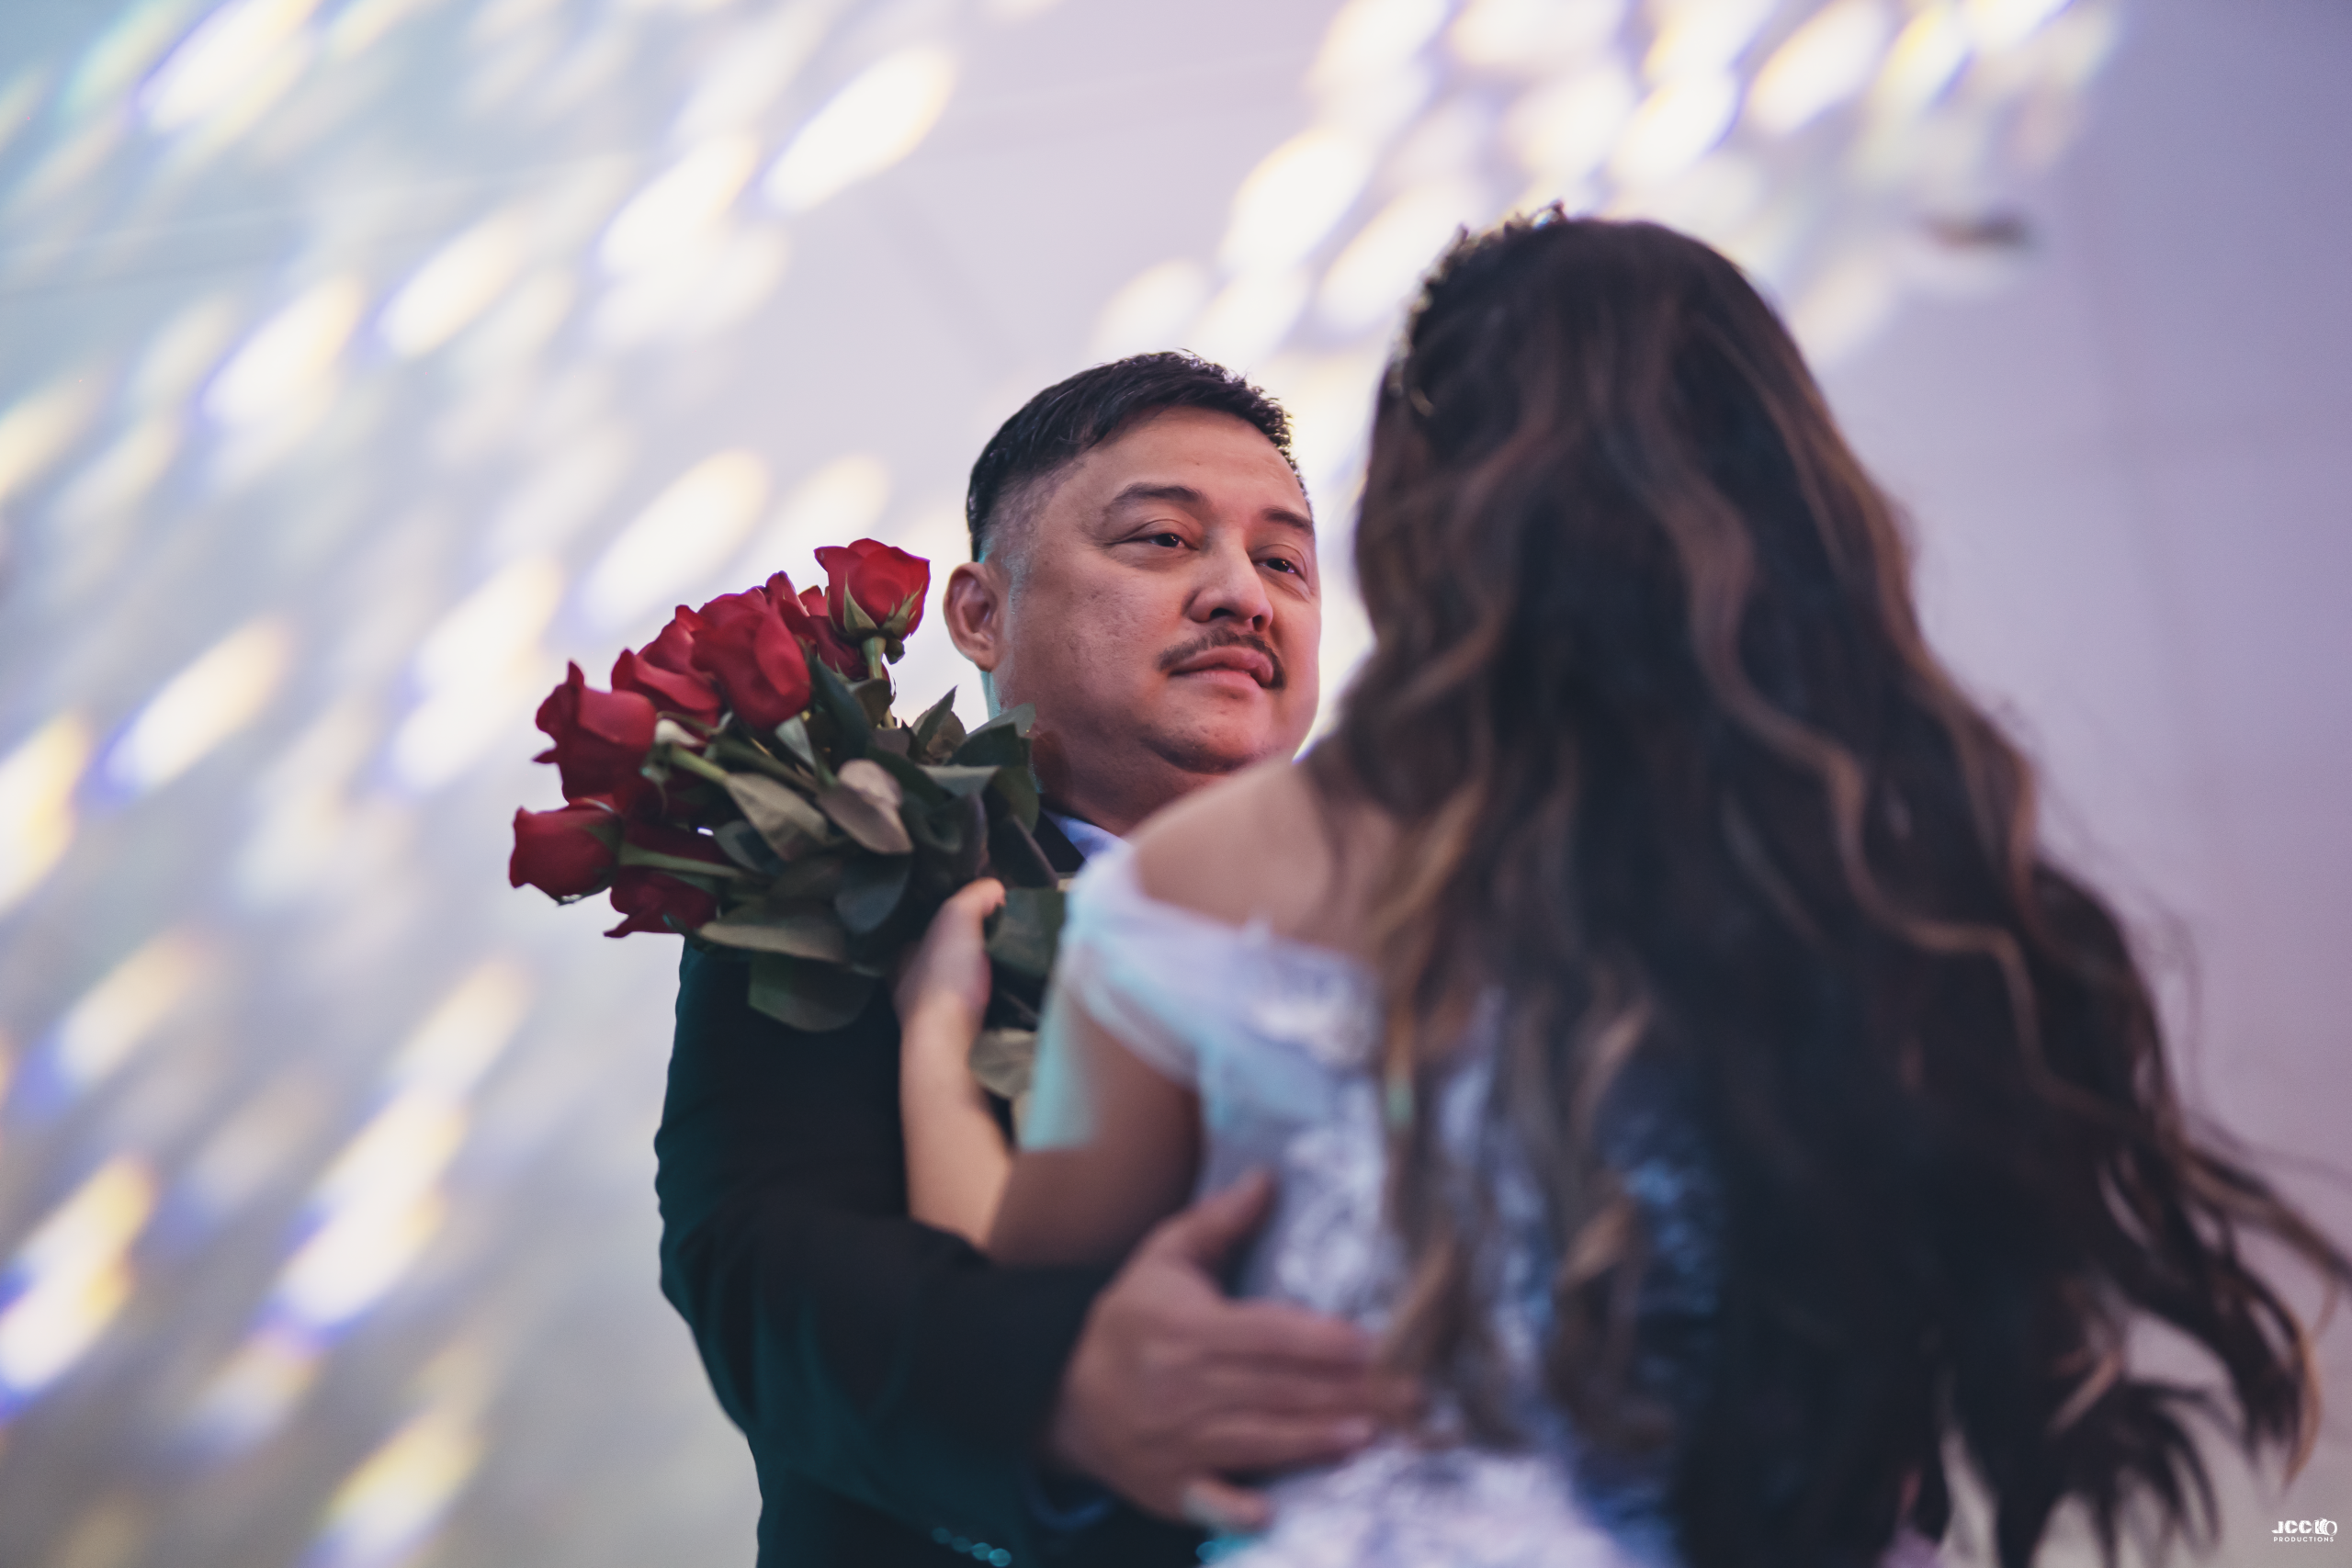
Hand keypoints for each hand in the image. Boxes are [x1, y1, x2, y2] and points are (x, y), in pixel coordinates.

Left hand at [893, 877, 1005, 1051]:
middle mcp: (911, 987)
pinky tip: (1012, 991)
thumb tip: (996, 890)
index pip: (925, 929)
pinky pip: (978, 1009)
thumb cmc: (945, 976)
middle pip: (945, 957)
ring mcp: (932, 1018)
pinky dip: (994, 999)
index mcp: (903, 957)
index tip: (981, 914)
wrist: (952, 1043)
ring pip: (961, 985)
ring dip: (983, 976)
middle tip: (1003, 939)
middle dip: (969, 949)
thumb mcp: (957, 916)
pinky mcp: (957, 1039)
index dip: (951, 918)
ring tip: (1014, 963)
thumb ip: (974, 895)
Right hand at [1044, 1169, 1403, 1533]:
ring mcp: (1176, 1442)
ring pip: (1258, 1441)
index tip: (1376, 1344)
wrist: (1067, 1398)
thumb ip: (1217, 1221)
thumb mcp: (1161, 1260)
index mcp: (1188, 1329)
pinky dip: (1237, 1509)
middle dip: (1348, 1393)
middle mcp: (1182, 1386)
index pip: (1269, 1334)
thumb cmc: (1129, 1321)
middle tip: (1409, 1396)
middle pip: (1279, 1389)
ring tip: (1371, 1435)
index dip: (1324, 1341)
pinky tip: (1272, 1512)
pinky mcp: (1172, 1487)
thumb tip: (1267, 1177)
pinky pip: (1209, 1501)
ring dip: (1315, 1441)